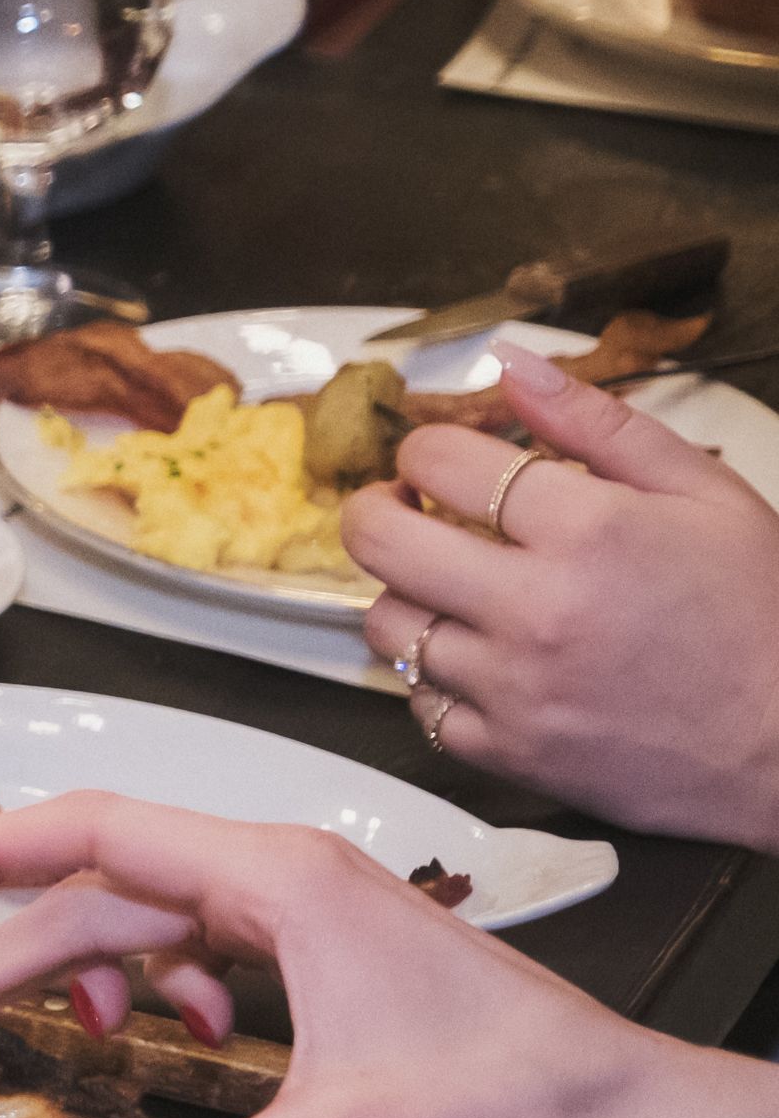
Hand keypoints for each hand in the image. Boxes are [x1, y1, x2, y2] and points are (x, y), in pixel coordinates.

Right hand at [0, 794, 676, 1117]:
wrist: (628, 1114)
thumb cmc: (523, 1094)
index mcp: (279, 880)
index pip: (89, 834)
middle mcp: (285, 875)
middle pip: (103, 888)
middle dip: (12, 947)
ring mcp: (303, 908)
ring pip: (149, 920)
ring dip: (92, 974)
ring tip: (69, 1038)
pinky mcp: (320, 949)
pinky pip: (200, 947)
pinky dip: (161, 990)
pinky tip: (178, 1042)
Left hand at [343, 345, 778, 852]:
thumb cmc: (758, 616)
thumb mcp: (703, 494)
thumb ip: (600, 424)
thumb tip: (511, 367)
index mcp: (587, 530)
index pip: (441, 460)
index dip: (425, 450)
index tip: (438, 461)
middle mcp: (536, 607)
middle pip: (379, 541)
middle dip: (377, 509)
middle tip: (401, 508)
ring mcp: (514, 685)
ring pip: (387, 624)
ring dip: (408, 594)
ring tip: (452, 586)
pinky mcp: (507, 750)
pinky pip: (417, 702)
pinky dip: (433, 675)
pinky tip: (477, 656)